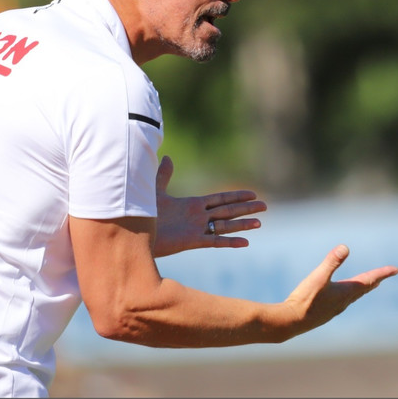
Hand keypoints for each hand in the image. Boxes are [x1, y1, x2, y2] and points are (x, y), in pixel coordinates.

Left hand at [152, 155, 267, 257]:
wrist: (132, 235)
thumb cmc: (141, 215)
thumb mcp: (154, 191)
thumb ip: (163, 175)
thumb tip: (167, 156)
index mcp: (192, 205)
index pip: (220, 198)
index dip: (236, 195)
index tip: (252, 194)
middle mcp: (198, 217)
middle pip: (227, 210)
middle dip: (246, 208)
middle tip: (265, 206)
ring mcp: (196, 229)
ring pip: (225, 225)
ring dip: (242, 223)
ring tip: (260, 222)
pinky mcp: (191, 241)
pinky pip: (215, 241)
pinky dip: (230, 241)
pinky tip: (245, 242)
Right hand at [280, 245, 397, 338]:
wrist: (290, 322)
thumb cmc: (305, 300)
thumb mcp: (318, 277)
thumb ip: (331, 262)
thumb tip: (345, 247)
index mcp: (346, 292)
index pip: (369, 280)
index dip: (382, 273)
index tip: (395, 269)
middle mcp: (343, 301)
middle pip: (364, 289)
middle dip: (374, 281)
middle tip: (384, 276)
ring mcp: (334, 308)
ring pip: (353, 296)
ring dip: (362, 289)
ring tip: (368, 285)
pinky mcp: (325, 312)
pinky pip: (342, 301)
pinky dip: (349, 295)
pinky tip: (341, 297)